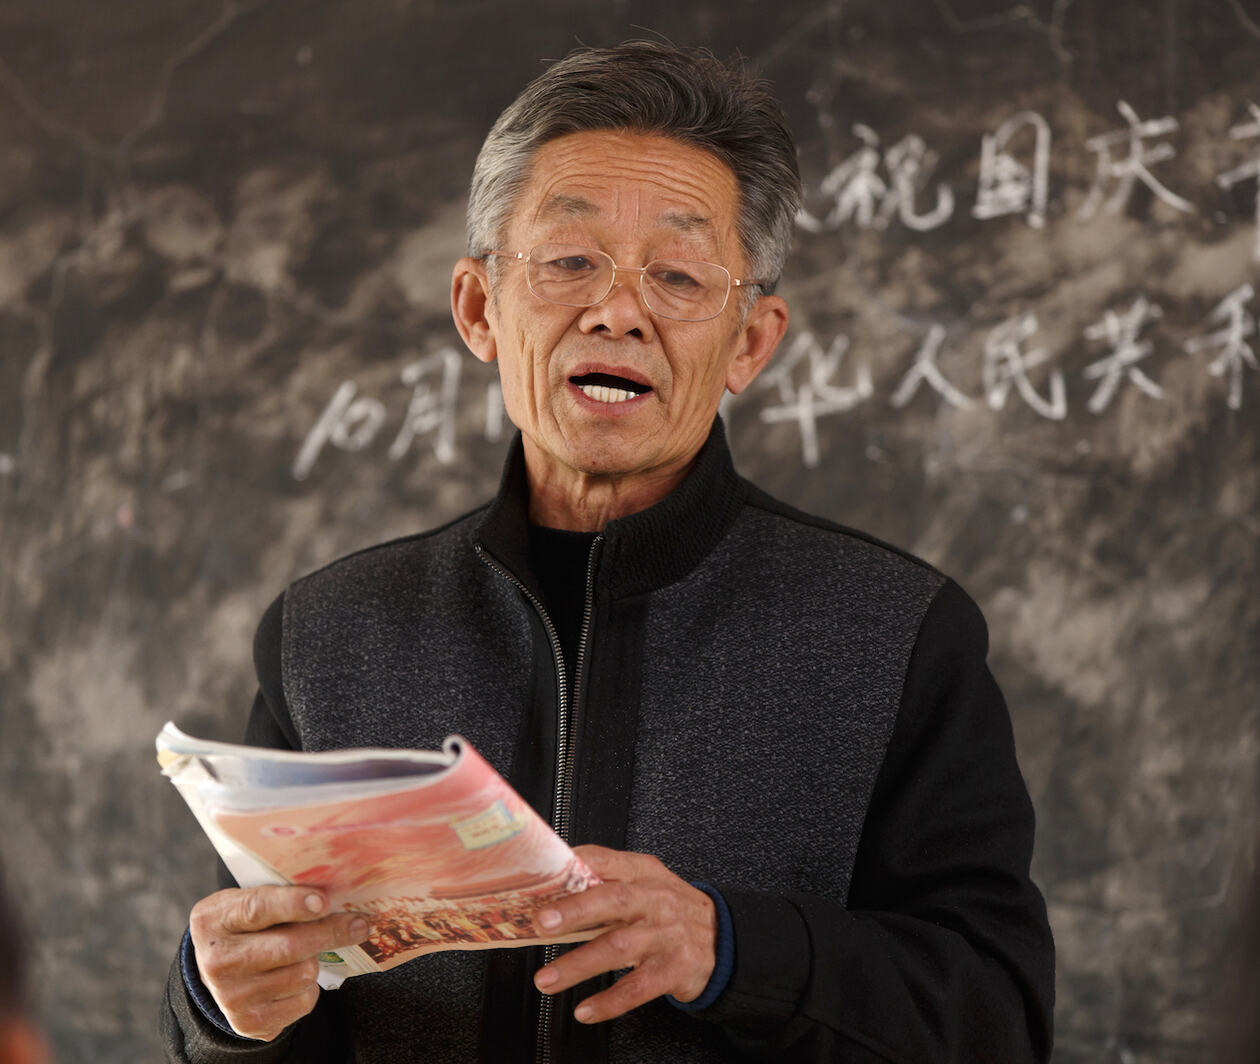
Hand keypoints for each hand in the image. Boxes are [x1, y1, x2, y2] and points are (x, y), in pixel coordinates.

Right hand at [189, 885, 369, 1040]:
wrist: (217, 969)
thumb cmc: (244, 924)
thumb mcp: (247, 898)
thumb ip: (280, 893)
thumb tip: (338, 892)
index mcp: (214, 920)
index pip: (257, 909)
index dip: (294, 904)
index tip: (325, 902)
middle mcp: (217, 961)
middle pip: (289, 946)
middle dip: (331, 932)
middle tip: (359, 923)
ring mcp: (232, 996)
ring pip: (302, 974)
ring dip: (315, 960)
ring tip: (305, 951)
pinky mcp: (249, 1022)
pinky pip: (303, 1001)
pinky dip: (309, 987)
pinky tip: (294, 976)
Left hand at [532, 845, 715, 1023]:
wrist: (723, 938)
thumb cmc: (670, 910)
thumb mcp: (646, 885)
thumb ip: (606, 885)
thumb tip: (551, 896)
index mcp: (643, 873)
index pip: (605, 860)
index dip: (573, 867)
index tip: (543, 877)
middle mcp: (655, 900)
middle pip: (612, 900)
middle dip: (574, 911)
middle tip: (542, 924)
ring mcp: (667, 935)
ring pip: (618, 947)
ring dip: (578, 965)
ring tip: (547, 979)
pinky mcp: (674, 969)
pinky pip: (637, 988)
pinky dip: (608, 1002)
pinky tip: (585, 1009)